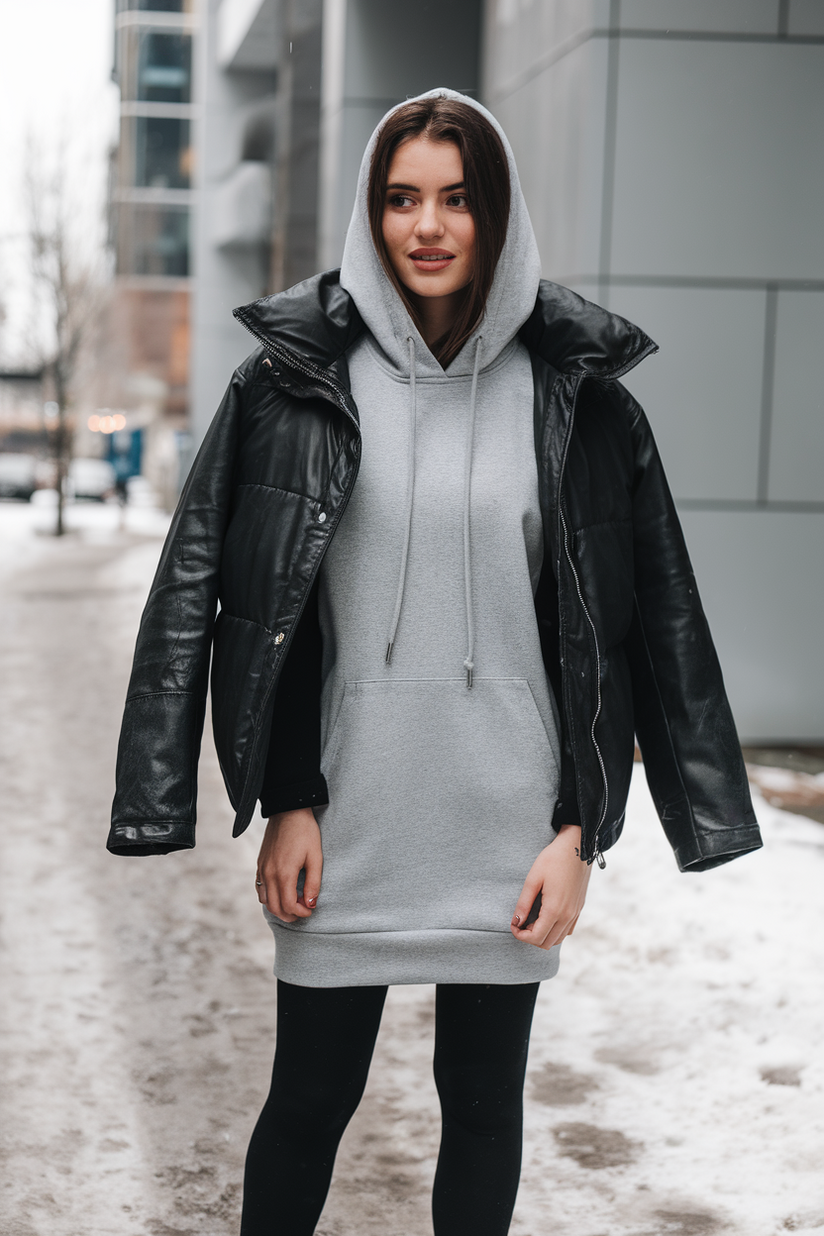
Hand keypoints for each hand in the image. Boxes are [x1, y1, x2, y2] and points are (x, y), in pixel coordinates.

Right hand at [255, 808, 322, 922]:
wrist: (288, 811)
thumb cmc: (305, 832)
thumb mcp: (316, 857)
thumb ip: (314, 883)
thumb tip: (311, 904)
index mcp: (284, 873)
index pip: (289, 905)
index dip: (301, 913)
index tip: (310, 910)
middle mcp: (269, 874)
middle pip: (275, 907)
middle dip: (289, 915)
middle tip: (303, 912)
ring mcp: (262, 869)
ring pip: (264, 900)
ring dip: (278, 908)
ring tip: (293, 905)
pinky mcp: (259, 864)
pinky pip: (259, 888)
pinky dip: (268, 897)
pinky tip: (280, 893)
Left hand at [510, 825, 591, 949]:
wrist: (578, 846)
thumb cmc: (553, 859)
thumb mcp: (533, 879)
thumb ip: (524, 903)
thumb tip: (516, 922)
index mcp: (555, 910)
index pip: (536, 937)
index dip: (520, 936)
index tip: (513, 925)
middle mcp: (568, 916)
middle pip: (547, 943)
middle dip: (530, 938)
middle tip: (520, 922)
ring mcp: (576, 913)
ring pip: (558, 939)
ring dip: (543, 935)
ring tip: (532, 919)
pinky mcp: (579, 908)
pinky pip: (567, 930)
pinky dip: (555, 930)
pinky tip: (546, 917)